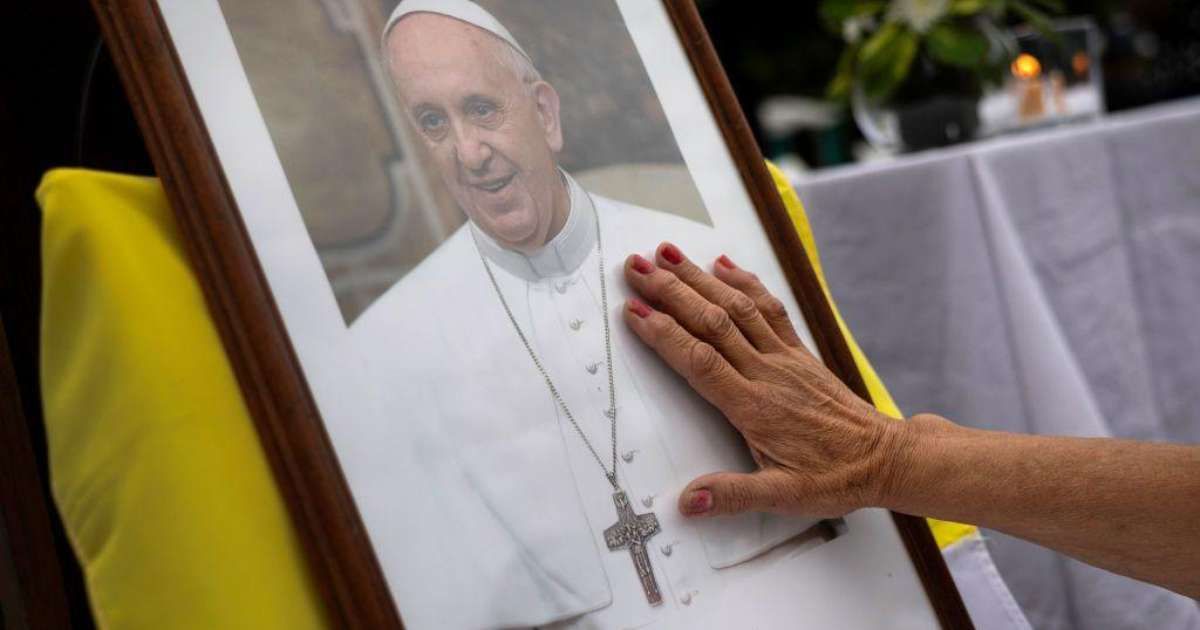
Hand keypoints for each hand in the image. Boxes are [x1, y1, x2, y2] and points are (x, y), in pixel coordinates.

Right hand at [622, 242, 908, 518]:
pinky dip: (745, 281)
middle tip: (636, 267)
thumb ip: (734, 495)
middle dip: (671, 292)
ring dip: (700, 278)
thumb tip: (689, 501)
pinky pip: (768, 308)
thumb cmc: (835, 477)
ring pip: (737, 307)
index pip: (700, 361)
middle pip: (712, 322)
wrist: (884, 457)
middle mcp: (767, 373)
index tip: (634, 311)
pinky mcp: (798, 352)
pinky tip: (724, 265)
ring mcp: (784, 357)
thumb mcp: (784, 497)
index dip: (664, 333)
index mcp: (755, 407)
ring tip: (668, 255)